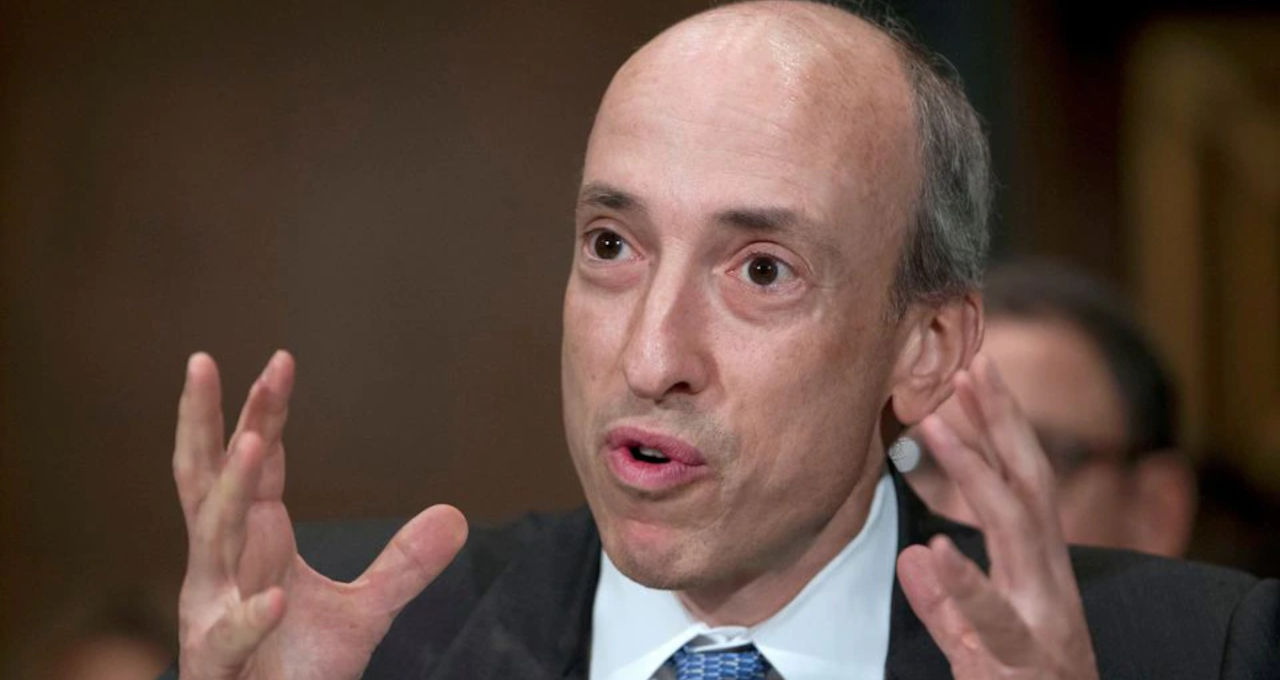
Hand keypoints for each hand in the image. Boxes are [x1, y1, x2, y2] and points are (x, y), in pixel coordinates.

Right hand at [173, 351, 467, 678]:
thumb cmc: (295, 668)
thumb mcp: (363, 611)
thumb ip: (403, 564)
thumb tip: (455, 515)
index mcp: (251, 543)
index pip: (254, 465)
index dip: (262, 413)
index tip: (280, 362)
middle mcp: (221, 566)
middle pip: (205, 480)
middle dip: (205, 422)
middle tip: (206, 360)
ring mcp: (212, 610)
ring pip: (211, 539)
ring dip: (231, 490)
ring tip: (254, 441)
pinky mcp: (217, 662)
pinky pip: (233, 635)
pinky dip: (253, 617)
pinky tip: (280, 600)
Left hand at [896, 354, 1097, 678]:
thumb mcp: (983, 638)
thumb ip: (949, 600)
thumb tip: (912, 554)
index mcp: (1037, 571)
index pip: (1022, 483)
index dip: (1001, 427)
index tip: (973, 372)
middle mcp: (1046, 582)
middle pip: (1028, 484)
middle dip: (1001, 421)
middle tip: (967, 363)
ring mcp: (1039, 618)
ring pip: (1013, 529)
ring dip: (972, 469)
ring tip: (933, 421)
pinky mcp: (1020, 661)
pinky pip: (990, 620)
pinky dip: (963, 586)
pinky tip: (932, 553)